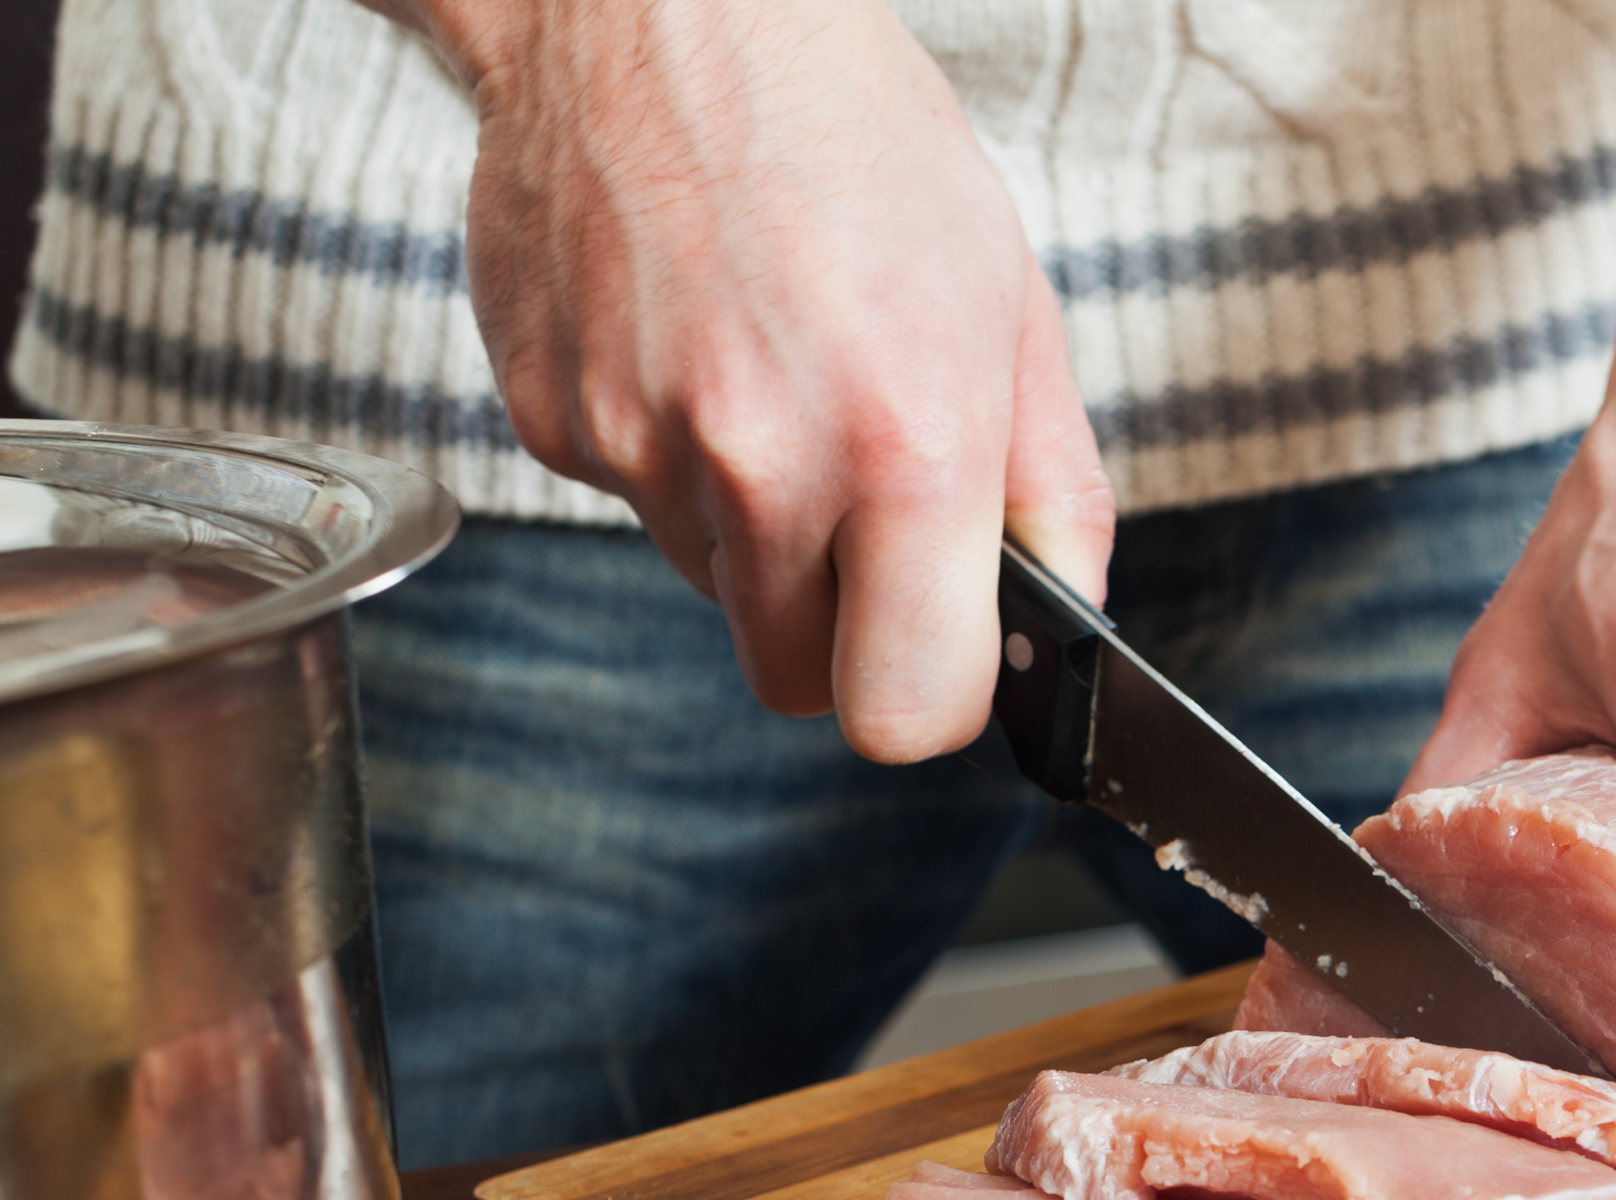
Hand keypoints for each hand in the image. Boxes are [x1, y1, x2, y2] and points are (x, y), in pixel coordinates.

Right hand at [391, 0, 1113, 757]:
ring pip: (715, 594)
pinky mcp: (549, 422)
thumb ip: (1054, 491)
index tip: (941, 651)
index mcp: (904, 445)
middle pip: (795, 687)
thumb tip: (1066, 623)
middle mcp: (760, 464)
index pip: (909, 714)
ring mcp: (637, 446)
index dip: (933, 697)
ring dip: (754, 534)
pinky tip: (697, 347)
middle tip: (862, 519)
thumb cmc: (857, 141)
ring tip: (777, 385)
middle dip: (839, 635)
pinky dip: (670, 459)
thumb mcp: (1013, 307)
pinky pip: (634, 507)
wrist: (656, 9)